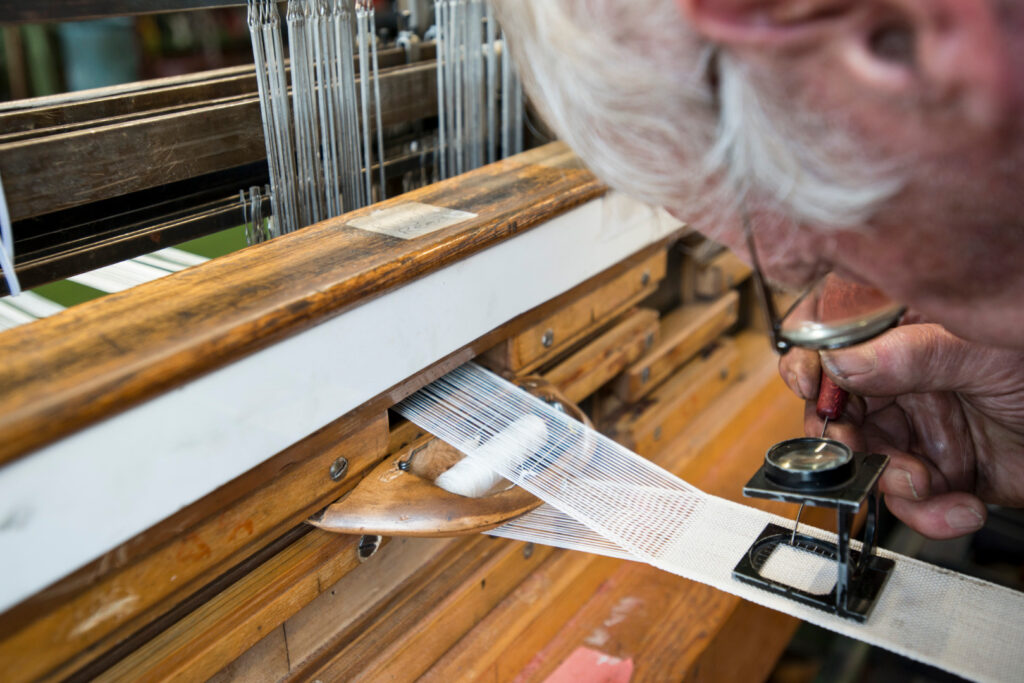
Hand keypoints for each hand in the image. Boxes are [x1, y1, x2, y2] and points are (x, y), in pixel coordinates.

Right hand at [779, 322, 1023, 538]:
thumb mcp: (983, 350)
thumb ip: (910, 354)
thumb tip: (838, 363)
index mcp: (900, 331)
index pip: (826, 336)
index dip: (806, 360)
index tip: (810, 386)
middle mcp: (898, 376)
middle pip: (832, 408)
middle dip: (842, 439)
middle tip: (859, 453)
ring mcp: (916, 426)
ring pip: (864, 461)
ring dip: (890, 483)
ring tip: (927, 483)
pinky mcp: (938, 473)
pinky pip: (907, 501)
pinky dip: (929, 514)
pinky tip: (959, 505)